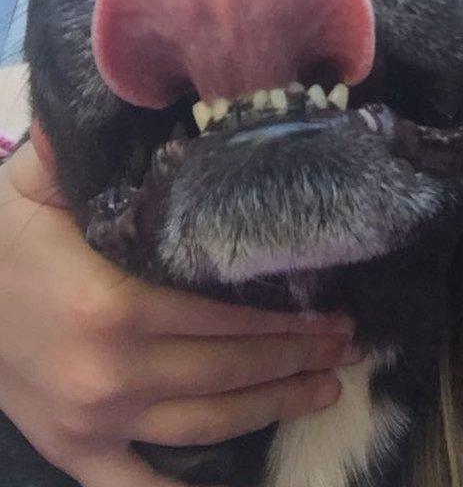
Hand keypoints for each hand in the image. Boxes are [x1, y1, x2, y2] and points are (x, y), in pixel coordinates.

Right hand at [0, 143, 356, 486]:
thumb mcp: (36, 185)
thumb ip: (90, 150)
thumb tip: (143, 94)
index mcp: (111, 307)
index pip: (221, 319)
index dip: (283, 322)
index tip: (332, 315)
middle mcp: (110, 374)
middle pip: (226, 373)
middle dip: (294, 361)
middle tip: (346, 347)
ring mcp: (92, 422)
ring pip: (204, 428)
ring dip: (270, 409)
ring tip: (325, 392)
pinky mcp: (73, 449)